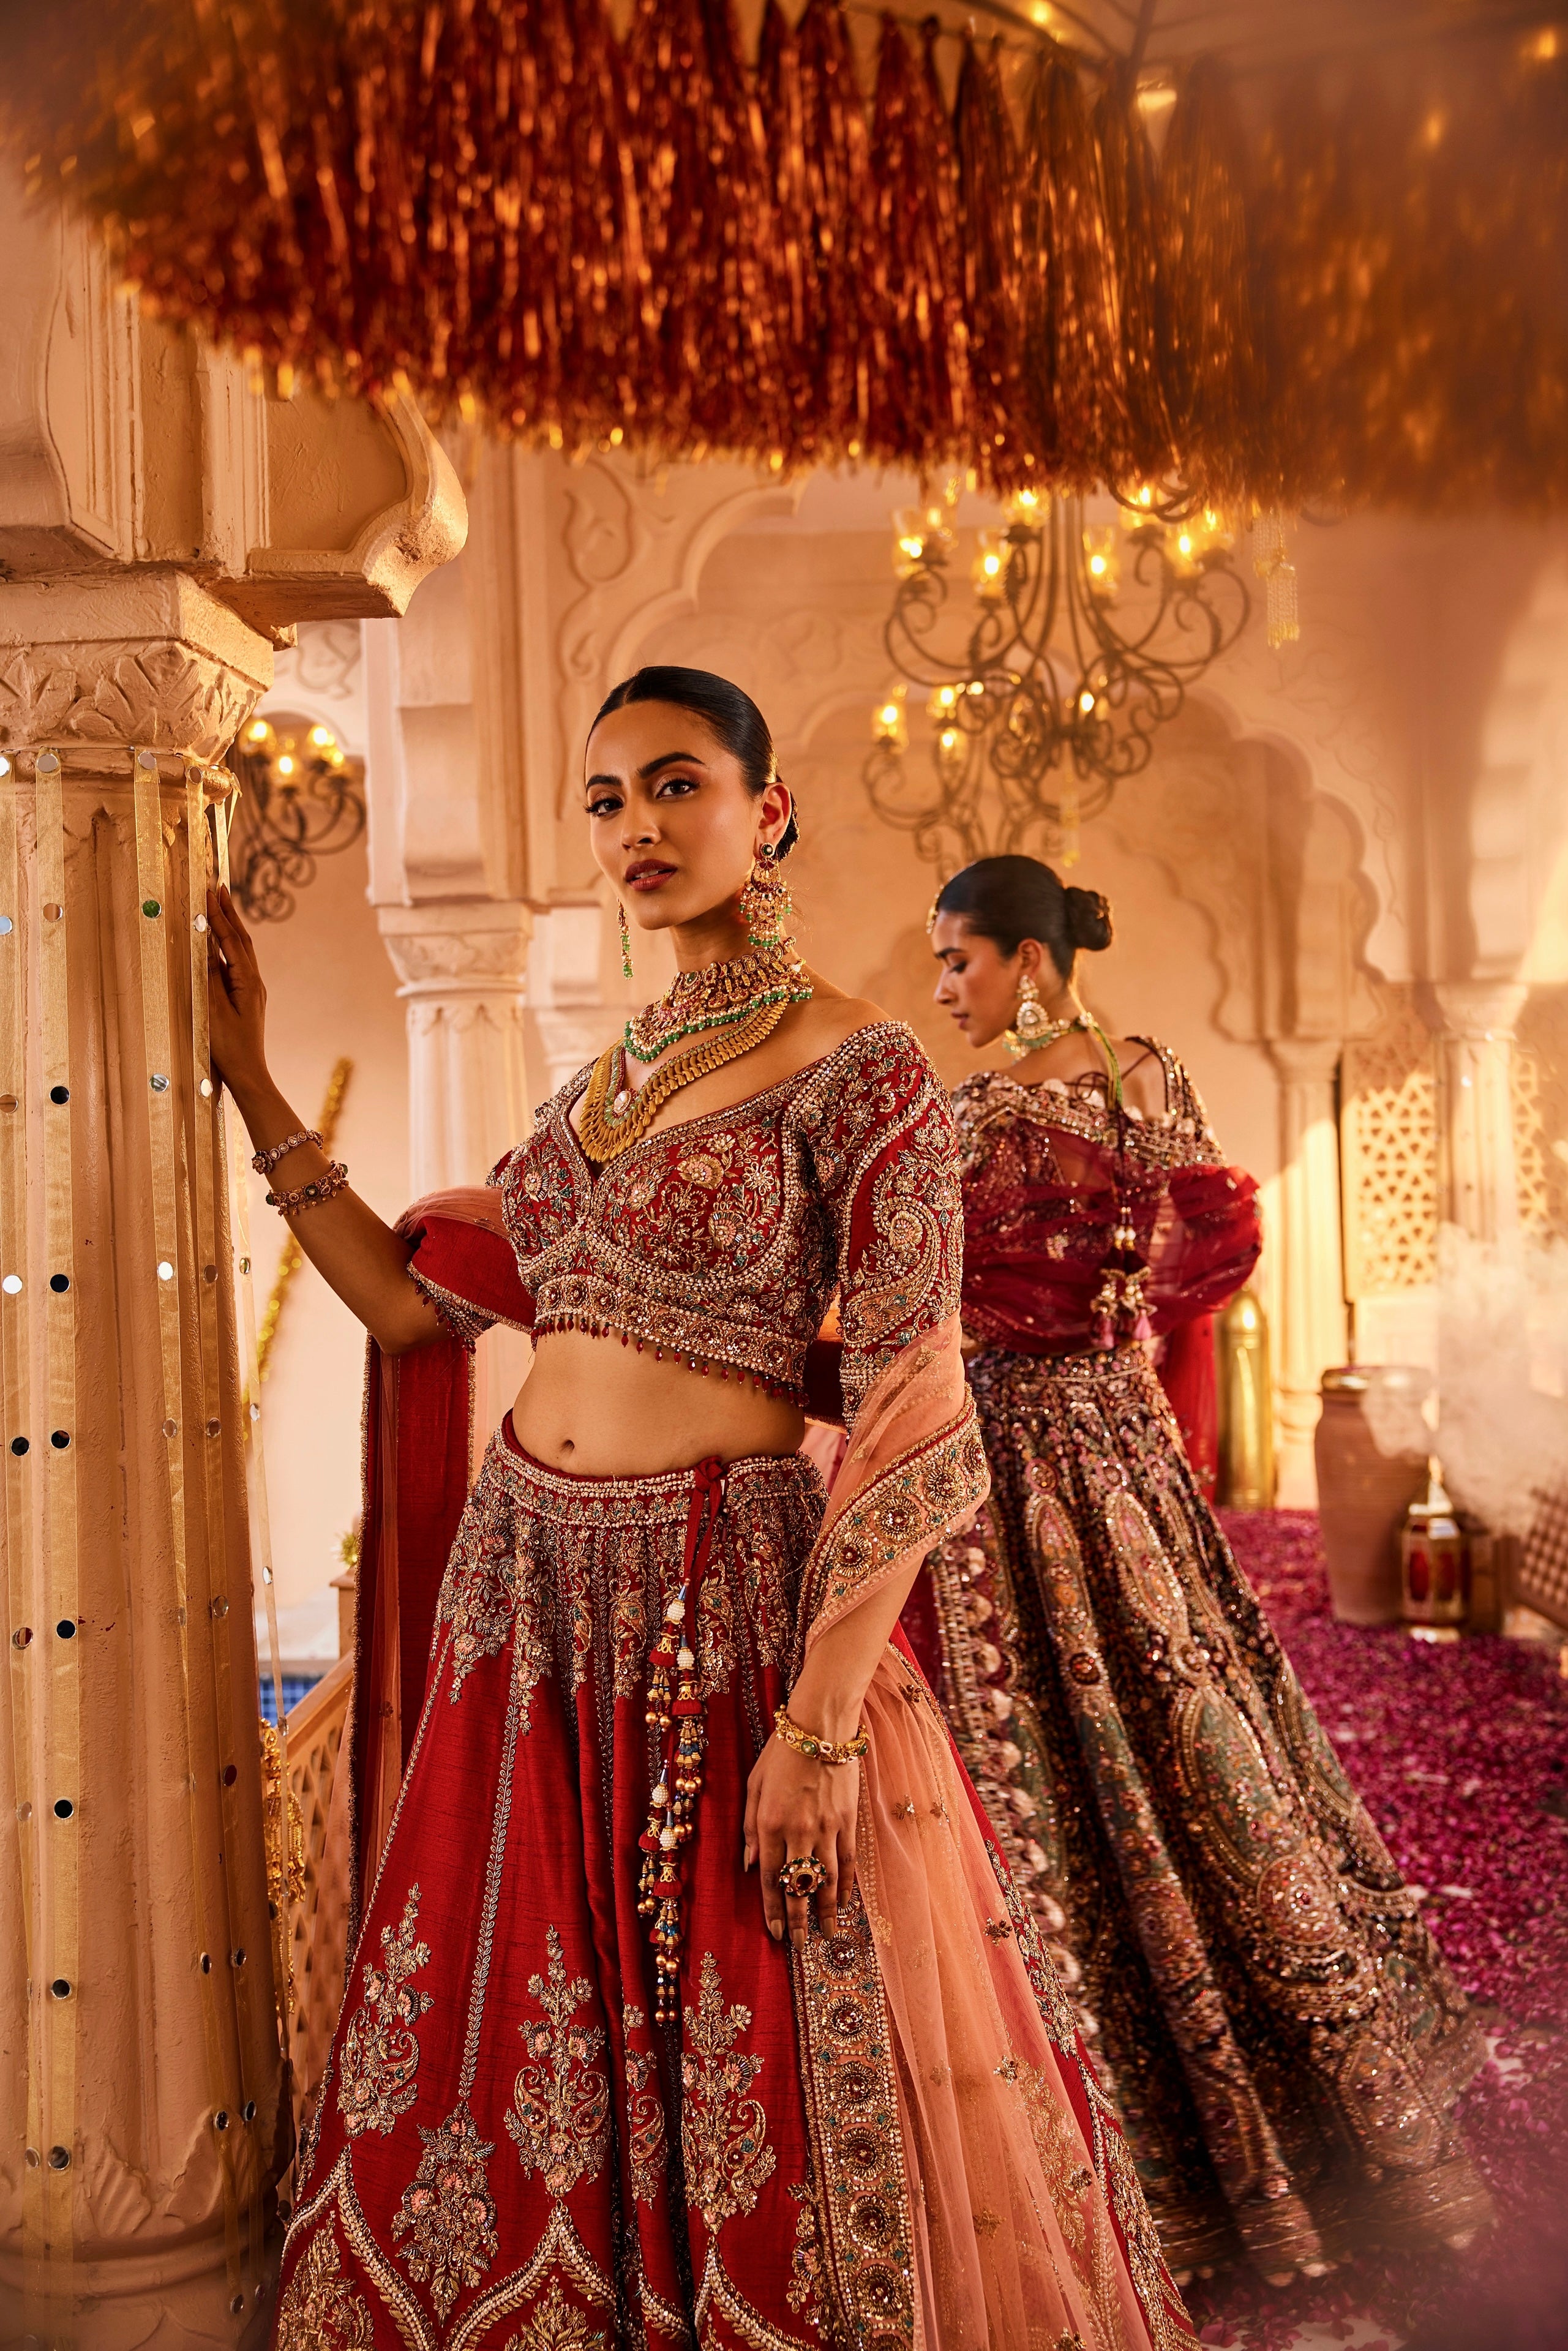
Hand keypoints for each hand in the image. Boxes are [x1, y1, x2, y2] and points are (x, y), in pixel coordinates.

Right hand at [206, 885, 269, 1101]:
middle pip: (242, 940)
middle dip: (230, 913)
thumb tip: (207, 948)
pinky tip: (220, 943)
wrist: (247, 1075)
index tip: (210, 892)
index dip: (220, 916)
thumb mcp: (213, 1011)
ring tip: (221, 906)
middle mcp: (254, 983)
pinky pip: (237, 964)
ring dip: (231, 927)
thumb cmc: (227, 1048)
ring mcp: (251, 991)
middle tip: (219, 887)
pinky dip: (228, 946)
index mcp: (248, 982)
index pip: (232, 941)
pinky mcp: (245, 999)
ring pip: (241, 951)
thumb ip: (210, 978)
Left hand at [743, 1736, 857, 1948]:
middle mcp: (798, 1832)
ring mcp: (826, 1828)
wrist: (820, 1726)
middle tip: (801, 1944)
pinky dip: (846, 1886)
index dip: (772, 1909)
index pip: (770, 1879)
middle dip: (799, 1919)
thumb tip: (749, 1865)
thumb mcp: (753, 1785)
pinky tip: (844, 1903)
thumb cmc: (780, 1753)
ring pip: (826, 1881)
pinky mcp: (847, 1821)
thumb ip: (750, 1827)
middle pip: (798, 1887)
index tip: (776, 1933)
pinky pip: (847, 1862)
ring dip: (826, 1912)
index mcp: (770, 1824)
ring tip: (826, 1934)